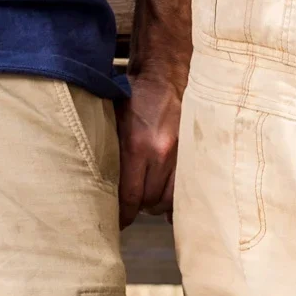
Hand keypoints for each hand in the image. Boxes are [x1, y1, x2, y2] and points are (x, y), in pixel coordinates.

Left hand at [116, 68, 182, 228]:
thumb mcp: (115, 121)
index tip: (117, 222)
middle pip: (150, 202)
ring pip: (170, 200)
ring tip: (148, 197)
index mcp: (137, 146)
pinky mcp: (195, 153)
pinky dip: (177, 199)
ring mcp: (182, 155)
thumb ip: (112, 154)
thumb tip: (100, 187)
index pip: (130, 197)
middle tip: (131, 205)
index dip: (122, 215)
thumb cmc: (136, 96)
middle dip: (139, 207)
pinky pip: (187, 190)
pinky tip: (168, 199)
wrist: (169, 73)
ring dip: (157, 203)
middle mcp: (162, 154)